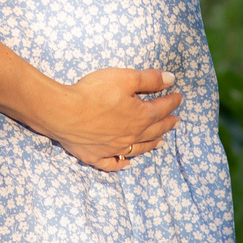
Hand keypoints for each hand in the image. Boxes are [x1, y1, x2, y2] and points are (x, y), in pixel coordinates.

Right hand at [40, 68, 182, 170]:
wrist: (63, 113)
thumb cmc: (94, 92)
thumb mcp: (125, 78)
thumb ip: (149, 79)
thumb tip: (171, 79)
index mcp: (140, 117)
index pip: (161, 109)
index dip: (172, 101)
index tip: (178, 97)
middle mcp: (130, 136)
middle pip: (153, 131)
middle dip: (166, 124)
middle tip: (175, 121)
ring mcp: (113, 149)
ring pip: (138, 149)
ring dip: (151, 145)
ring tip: (160, 142)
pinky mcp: (95, 156)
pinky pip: (112, 164)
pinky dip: (122, 164)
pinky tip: (126, 163)